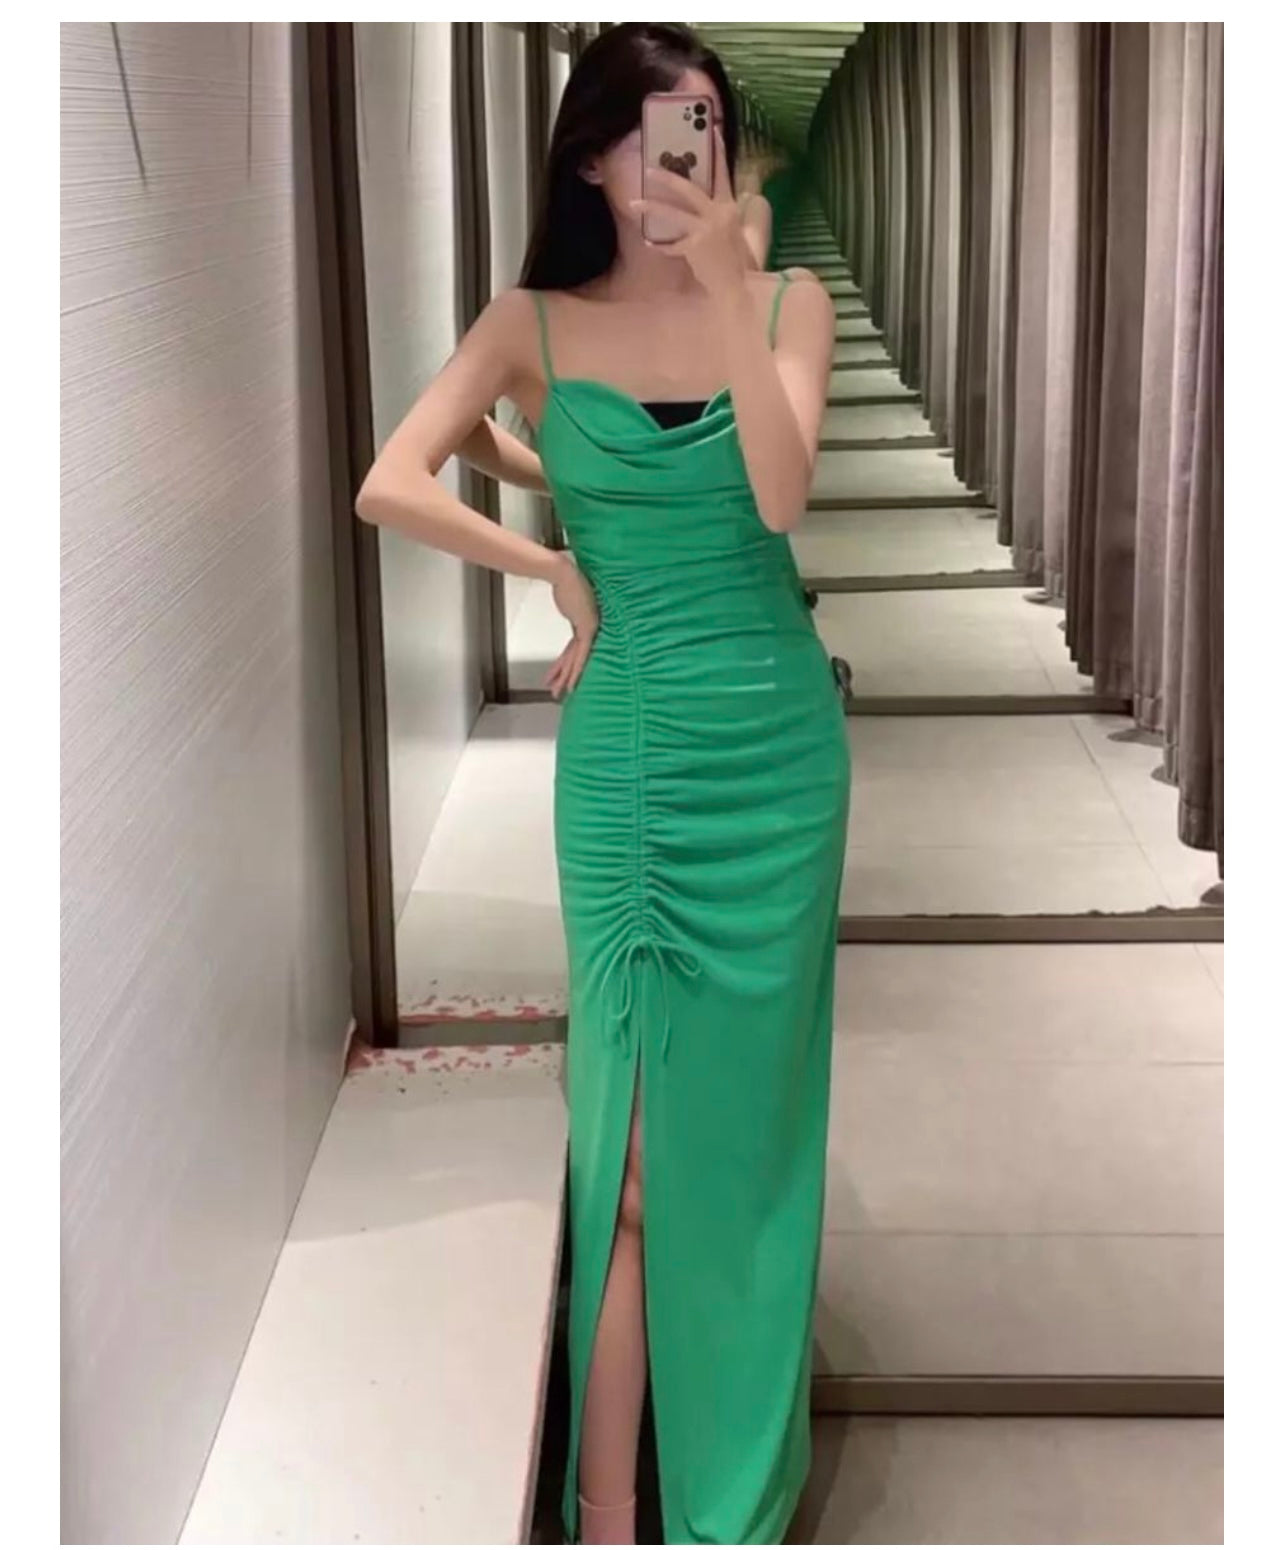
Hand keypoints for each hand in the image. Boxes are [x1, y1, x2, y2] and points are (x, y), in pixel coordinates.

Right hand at [545, 553, 598, 699]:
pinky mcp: (588, 630)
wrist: (566, 574)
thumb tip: (565, 601)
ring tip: (560, 692)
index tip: (559, 674)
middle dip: (565, 676)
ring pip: (576, 660)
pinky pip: (581, 655)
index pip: (574, 649)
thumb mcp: (566, 598)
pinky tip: (570, 683)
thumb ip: (568, 604)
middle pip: (575, 657)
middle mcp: (590, 628)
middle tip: (560, 692)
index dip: (566, 663)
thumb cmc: (566, 580)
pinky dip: (575, 670)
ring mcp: (590, 629)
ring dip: (566, 678)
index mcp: (585, 622)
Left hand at [632, 128, 748, 295]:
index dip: (717, 151)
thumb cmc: (737, 260)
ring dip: (652, 207)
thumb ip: (724, 211)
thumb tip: (711, 196)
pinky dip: (662, 246)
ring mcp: (706, 230)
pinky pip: (673, 244)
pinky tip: (651, 244)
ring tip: (633, 202)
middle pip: (689, 189)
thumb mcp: (736, 230)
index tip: (711, 130)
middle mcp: (719, 213)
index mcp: (730, 206)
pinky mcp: (695, 248)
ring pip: (674, 213)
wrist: (737, 286)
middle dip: (667, 177)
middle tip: (648, 168)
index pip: (723, 173)